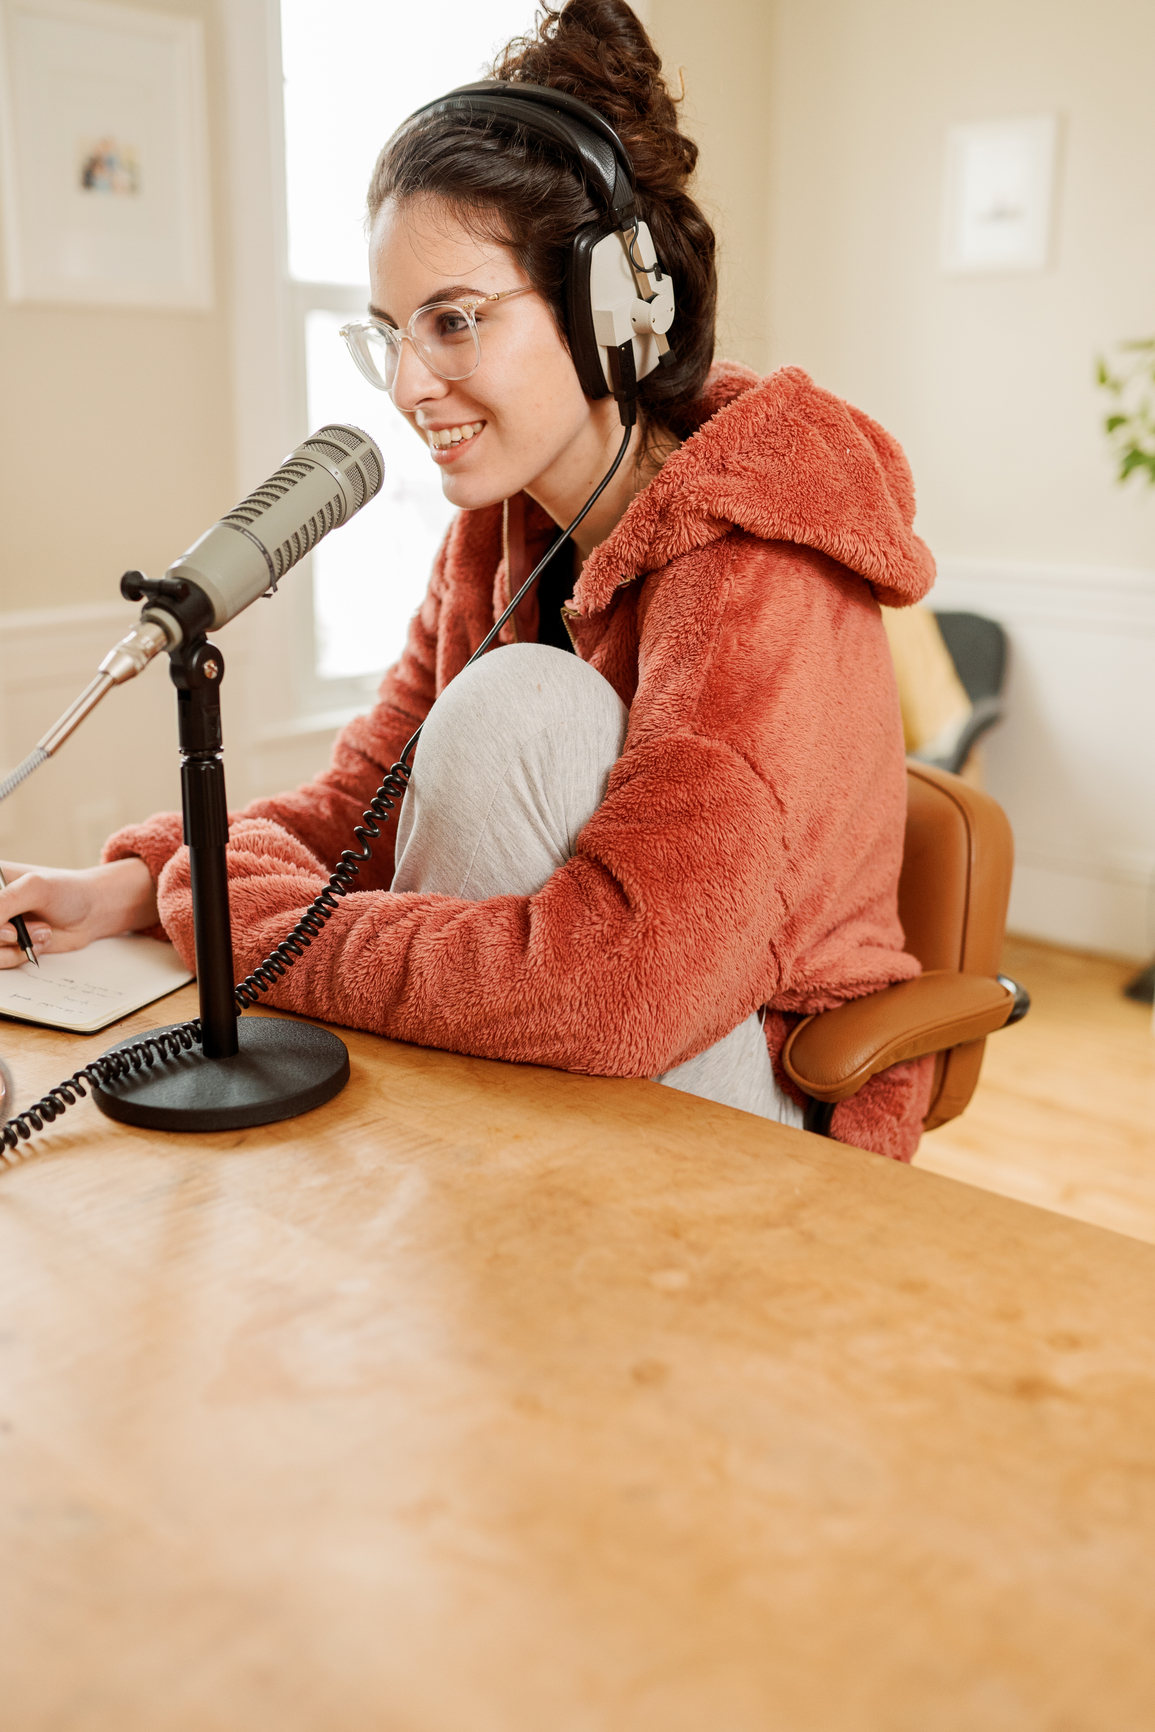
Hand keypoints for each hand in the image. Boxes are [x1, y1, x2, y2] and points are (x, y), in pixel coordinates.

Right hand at [0, 858, 158, 968]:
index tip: (5, 925)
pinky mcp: (8, 945)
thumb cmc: (72, 890)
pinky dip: (16, 957)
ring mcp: (0, 925)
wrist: (98, 909)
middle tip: (19, 933)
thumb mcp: (35, 887)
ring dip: (10, 948)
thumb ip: (2, 902)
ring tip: (40, 931)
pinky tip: (42, 940)